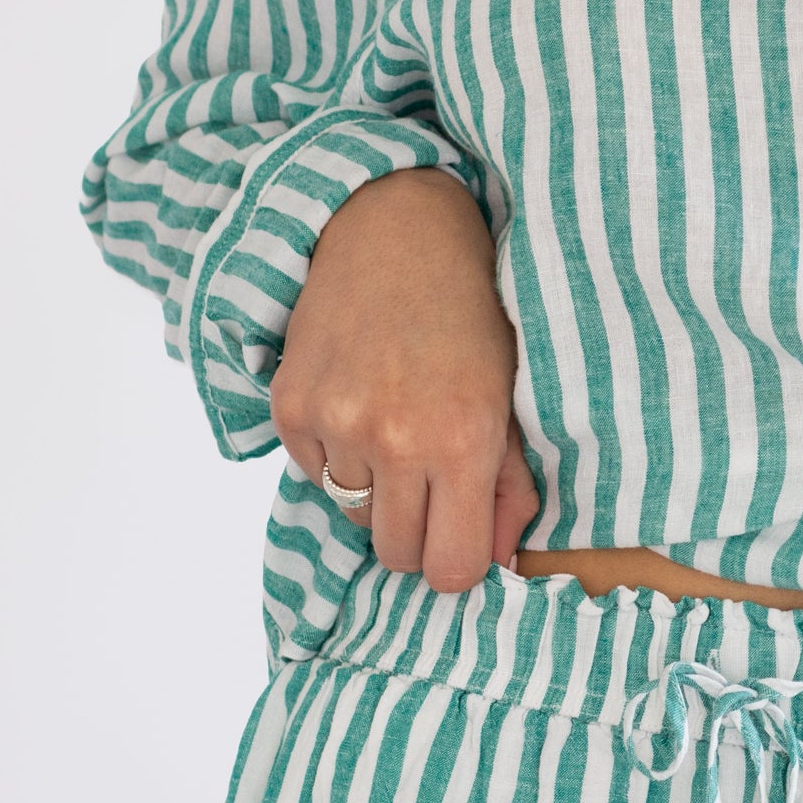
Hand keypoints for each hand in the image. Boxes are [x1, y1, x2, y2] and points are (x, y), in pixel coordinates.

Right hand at [269, 168, 537, 592]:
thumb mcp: (511, 399)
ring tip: (396, 429)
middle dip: (417, 534)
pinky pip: (314, 475)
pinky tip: (361, 405)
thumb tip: (495, 563)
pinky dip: (337, 458)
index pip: (447, 570)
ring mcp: (334, 422)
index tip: (460, 535)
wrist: (395, 232)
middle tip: (431, 483)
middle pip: (395, 554)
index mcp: (460, 441)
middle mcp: (392, 439)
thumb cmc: (472, 317)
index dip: (456, 562)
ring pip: (352, 515)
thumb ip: (510, 488)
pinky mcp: (291, 406)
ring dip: (376, 491)